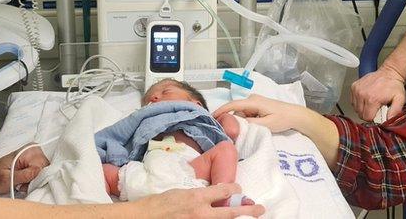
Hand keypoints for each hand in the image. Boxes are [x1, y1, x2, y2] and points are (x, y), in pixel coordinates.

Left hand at [0, 144, 48, 194]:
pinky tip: (25, 180)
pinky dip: (34, 180)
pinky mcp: (36, 161)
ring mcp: (36, 155)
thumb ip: (23, 175)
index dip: (35, 179)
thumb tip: (38, 171)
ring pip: (45, 173)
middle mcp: (34, 150)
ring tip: (21, 182)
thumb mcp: (6, 178)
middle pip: (45, 170)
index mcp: (28, 151)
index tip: (25, 184)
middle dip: (35, 181)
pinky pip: (42, 173)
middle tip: (21, 184)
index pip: (42, 168)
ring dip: (34, 181)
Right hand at [140, 183, 264, 217]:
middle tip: (260, 209)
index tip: (239, 190)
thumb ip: (197, 194)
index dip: (234, 189)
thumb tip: (210, 195)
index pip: (223, 190)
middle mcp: (201, 212)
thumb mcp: (180, 192)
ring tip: (249, 218)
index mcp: (197, 197)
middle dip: (248, 210)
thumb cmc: (159, 203)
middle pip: (231, 212)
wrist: (144, 217)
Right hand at [213, 94, 317, 133]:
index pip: (233, 105)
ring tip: (247, 131)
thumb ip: (250, 124)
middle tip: (231, 133)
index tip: (211, 117)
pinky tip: (252, 127)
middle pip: (236, 110)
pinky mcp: (256, 106)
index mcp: (253, 101)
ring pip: (240, 113)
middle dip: (233, 121)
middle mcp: (251, 99)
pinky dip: (246, 121)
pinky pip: (246, 114)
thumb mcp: (266, 124)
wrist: (295, 115)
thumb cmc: (282, 119)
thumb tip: (236, 124)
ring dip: (242, 122)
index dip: (221, 111)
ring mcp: (254, 102)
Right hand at [350, 67, 405, 121]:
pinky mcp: (354, 86)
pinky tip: (367, 98)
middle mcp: (362, 94)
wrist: (389, 72)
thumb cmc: (394, 85)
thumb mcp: (400, 99)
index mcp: (372, 99)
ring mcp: (356, 90)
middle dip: (369, 113)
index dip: (374, 118)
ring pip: (356, 108)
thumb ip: (395, 111)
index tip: (379, 113)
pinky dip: (359, 102)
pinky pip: (353, 101)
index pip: (367, 118)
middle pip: (361, 114)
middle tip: (377, 107)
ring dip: (363, 108)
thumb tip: (388, 121)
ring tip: (372, 102)